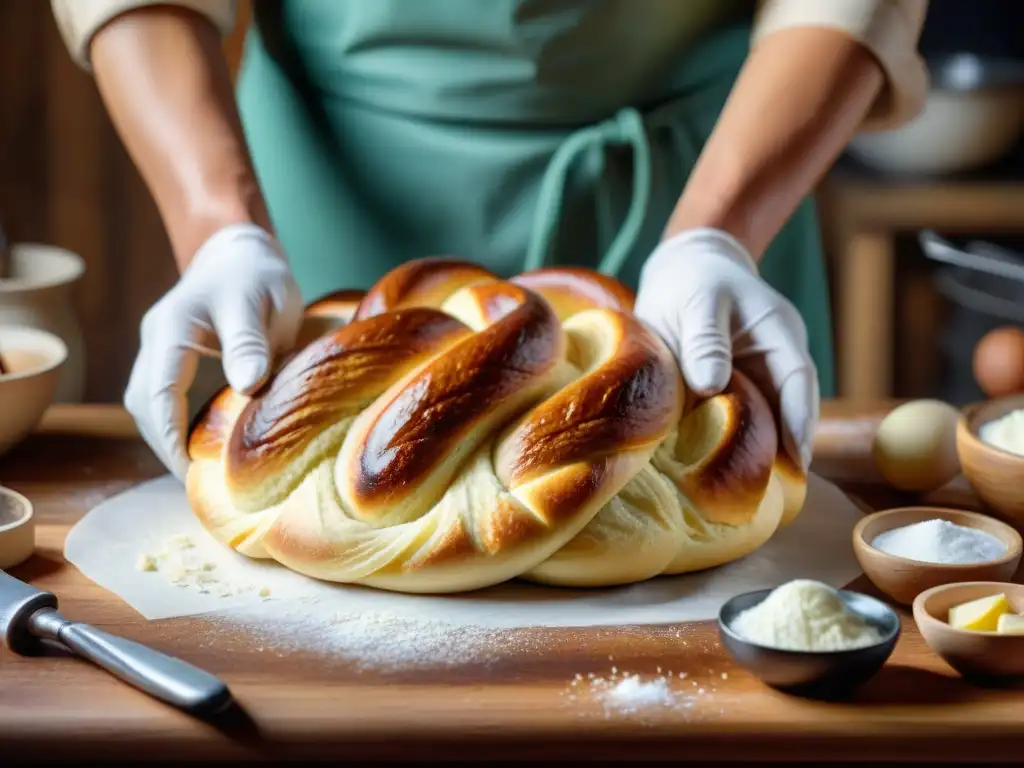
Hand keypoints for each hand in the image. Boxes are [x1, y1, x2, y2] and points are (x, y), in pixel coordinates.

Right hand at [124, 223, 302, 479]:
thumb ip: (250, 340)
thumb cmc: (256, 274)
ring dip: (168, 440)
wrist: (241, 252)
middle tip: (199, 486)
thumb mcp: (260, 300)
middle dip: (165, 447)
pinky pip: (163, 400)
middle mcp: (156, 342)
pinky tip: (202, 449)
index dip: (170, 435)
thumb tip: (248, 386)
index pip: (158, 390)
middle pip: (144, 405)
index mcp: (172, 327)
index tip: (190, 471)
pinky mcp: (172, 361)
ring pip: (148, 406)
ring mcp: (160, 352)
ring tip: (200, 475)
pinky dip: (177, 427)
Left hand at [634, 227, 818, 471]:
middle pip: (792, 407)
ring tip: (754, 492)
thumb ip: (705, 339)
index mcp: (777, 331)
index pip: (798, 379)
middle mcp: (779, 356)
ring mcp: (763, 373)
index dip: (800, 420)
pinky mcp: (741, 387)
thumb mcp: (696, 302)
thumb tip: (713, 386)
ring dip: (765, 449)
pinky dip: (741, 441)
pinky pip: (748, 417)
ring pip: (771, 416)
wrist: (686, 271)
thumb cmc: (692, 283)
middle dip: (788, 448)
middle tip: (777, 492)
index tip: (797, 458)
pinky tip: (728, 470)